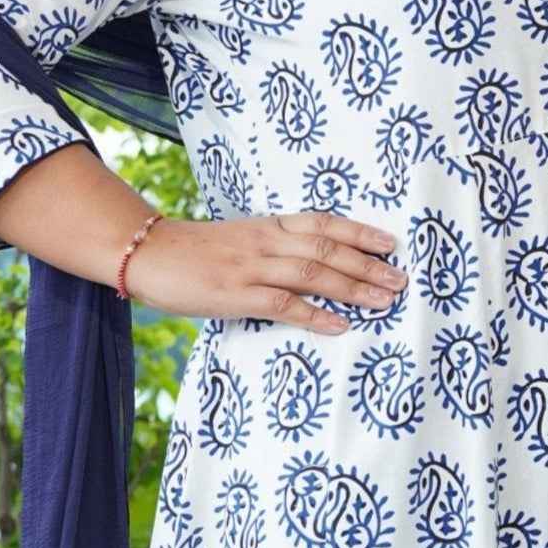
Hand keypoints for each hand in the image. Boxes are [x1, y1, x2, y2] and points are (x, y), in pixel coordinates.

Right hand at [128, 208, 406, 327]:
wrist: (146, 253)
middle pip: (327, 248)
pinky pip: (283, 304)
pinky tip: (340, 324)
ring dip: (353, 287)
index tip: (391, 243)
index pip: (323, 223)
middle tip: (401, 279)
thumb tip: (310, 266)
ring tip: (384, 300)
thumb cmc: (194, 252)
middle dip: (368, 264)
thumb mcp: (240, 240)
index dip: (360, 232)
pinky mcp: (236, 294)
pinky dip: (315, 315)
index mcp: (268, 226)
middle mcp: (266, 242)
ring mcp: (251, 268)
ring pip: (313, 273)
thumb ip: (273, 249)